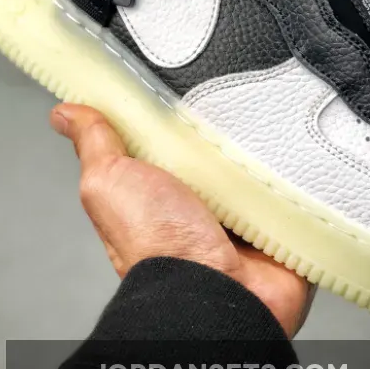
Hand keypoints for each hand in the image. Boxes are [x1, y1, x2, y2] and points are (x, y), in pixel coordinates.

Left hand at [50, 103, 313, 337]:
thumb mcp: (111, 181)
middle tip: (238, 95)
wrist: (218, 293)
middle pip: (221, 147)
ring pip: (262, 162)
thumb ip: (96, 145)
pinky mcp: (285, 224)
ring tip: (276, 116)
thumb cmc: (158, 244)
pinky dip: (301, 171)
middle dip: (230, 123)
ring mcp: (248, 215)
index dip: (177, 110)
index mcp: (164, 190)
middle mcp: (206, 203)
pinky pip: (299, 186)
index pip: (173, 138)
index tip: (185, 75)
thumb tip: (65, 113)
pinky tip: (304, 146)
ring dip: (268, 146)